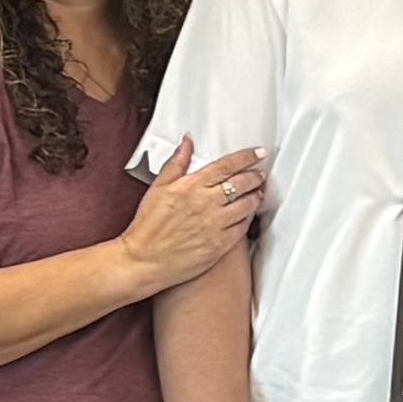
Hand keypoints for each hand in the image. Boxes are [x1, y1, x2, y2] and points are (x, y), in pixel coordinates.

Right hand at [120, 138, 267, 292]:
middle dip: (255, 176)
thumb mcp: (158, 188)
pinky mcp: (220, 245)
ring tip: (257, 194)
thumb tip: (187, 141)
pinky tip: (247, 215)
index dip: (247, 157)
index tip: (259, 153)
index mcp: (191, 186)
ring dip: (256, 197)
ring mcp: (215, 225)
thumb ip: (177, 163)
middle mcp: (206, 204)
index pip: (227, 166)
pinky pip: (243, 228)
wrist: (143, 260)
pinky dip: (248, 218)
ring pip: (247, 205)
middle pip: (242, 183)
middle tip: (259, 175)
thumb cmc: (147, 226)